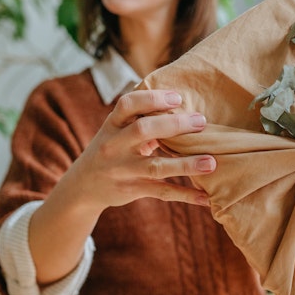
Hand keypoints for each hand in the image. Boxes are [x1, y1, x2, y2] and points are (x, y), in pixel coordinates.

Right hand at [63, 89, 215, 213]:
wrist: (82, 186)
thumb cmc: (111, 149)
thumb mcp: (116, 131)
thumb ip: (141, 118)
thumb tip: (182, 103)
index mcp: (112, 125)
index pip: (128, 104)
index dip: (152, 98)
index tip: (178, 97)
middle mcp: (114, 146)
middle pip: (143, 130)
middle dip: (174, 124)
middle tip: (202, 122)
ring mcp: (123, 170)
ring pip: (156, 166)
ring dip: (186, 164)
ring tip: (212, 162)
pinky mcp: (132, 190)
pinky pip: (162, 192)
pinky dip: (186, 195)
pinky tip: (206, 197)